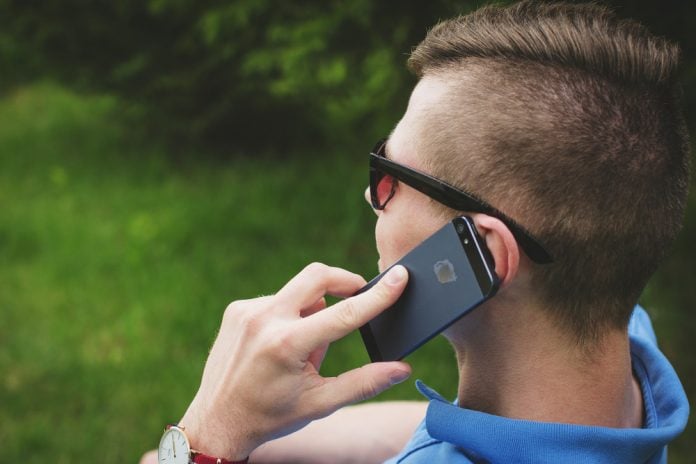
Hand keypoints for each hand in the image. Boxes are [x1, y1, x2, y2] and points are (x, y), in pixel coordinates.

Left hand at [178, 263, 410, 460]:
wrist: (217, 421)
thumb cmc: (271, 416)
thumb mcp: (321, 403)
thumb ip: (364, 383)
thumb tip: (402, 369)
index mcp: (287, 345)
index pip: (344, 313)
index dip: (376, 295)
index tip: (398, 277)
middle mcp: (264, 320)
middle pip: (317, 276)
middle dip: (344, 281)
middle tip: (359, 294)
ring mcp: (247, 311)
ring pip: (298, 293)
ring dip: (312, 311)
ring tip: (304, 349)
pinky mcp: (236, 309)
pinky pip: (277, 300)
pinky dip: (289, 316)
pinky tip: (280, 345)